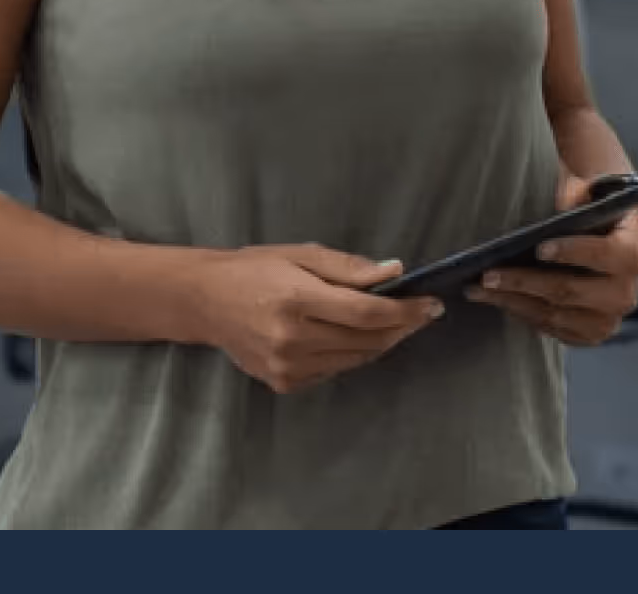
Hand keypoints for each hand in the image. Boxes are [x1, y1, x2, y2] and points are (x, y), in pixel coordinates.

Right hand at [191, 243, 442, 394]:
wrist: (207, 302)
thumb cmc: (257, 268)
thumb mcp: (302, 254)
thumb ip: (348, 267)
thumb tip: (394, 272)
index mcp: (297, 300)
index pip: (365, 313)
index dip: (405, 311)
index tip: (431, 304)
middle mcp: (292, 340)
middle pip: (366, 341)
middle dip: (402, 327)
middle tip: (423, 312)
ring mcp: (287, 368)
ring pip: (355, 360)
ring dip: (384, 342)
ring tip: (400, 322)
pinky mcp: (284, 384)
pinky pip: (335, 370)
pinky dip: (355, 354)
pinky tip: (360, 336)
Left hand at [464, 170, 637, 346]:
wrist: (606, 230)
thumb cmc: (593, 203)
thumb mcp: (590, 189)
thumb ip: (578, 192)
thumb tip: (562, 200)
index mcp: (635, 249)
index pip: (609, 254)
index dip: (574, 251)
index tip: (538, 247)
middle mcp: (626, 292)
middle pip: (572, 291)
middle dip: (525, 282)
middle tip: (488, 274)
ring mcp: (608, 319)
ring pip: (555, 315)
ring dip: (514, 302)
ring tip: (479, 288)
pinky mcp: (588, 334)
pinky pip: (551, 329)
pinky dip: (523, 314)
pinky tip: (498, 299)